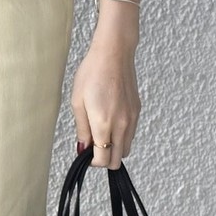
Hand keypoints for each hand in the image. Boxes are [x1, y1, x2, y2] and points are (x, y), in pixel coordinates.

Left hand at [70, 41, 139, 169]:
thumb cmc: (92, 73)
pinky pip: (131, 134)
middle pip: (117, 159)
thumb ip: (82, 129)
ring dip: (113, 148)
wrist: (114, 54)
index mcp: (104, 124)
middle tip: (92, 145)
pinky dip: (121, 137)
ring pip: (126, 149)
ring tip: (100, 132)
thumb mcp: (78, 102)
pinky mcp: (137, 112)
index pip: (103, 159)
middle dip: (104, 158)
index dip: (92, 162)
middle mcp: (122, 125)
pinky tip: (110, 122)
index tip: (86, 153)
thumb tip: (83, 149)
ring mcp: (132, 119)